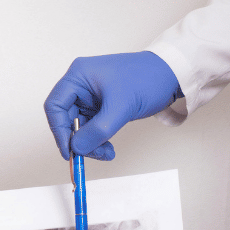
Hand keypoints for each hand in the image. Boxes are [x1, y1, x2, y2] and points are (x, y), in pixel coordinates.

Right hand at [44, 51, 181, 160]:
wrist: (174, 75)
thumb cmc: (148, 78)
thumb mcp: (122, 106)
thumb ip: (97, 130)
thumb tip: (77, 148)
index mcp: (79, 76)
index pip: (55, 106)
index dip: (58, 130)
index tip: (69, 150)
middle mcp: (80, 85)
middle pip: (66, 119)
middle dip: (79, 140)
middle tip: (91, 154)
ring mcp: (90, 96)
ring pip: (79, 127)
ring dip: (90, 143)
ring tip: (106, 153)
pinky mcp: (101, 106)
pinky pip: (91, 127)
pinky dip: (98, 140)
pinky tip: (108, 147)